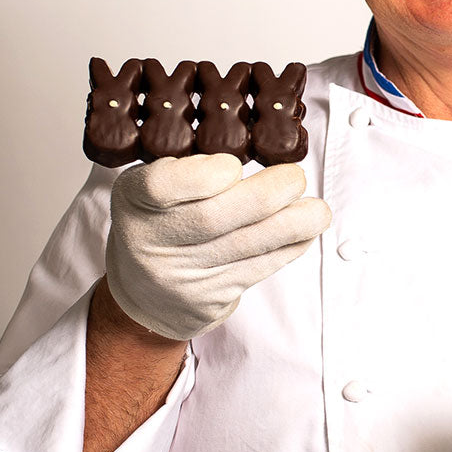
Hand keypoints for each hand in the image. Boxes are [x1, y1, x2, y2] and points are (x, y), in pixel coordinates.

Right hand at [105, 154, 330, 339]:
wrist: (143, 294)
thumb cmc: (161, 220)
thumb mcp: (158, 184)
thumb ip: (195, 168)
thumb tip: (261, 150)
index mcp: (134, 199)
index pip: (162, 186)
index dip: (204, 175)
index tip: (233, 167)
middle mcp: (150, 241)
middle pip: (213, 219)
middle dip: (268, 195)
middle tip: (295, 178)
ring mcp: (179, 277)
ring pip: (245, 248)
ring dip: (293, 225)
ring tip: (318, 209)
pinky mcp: (207, 301)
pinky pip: (258, 270)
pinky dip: (289, 247)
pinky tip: (305, 231)